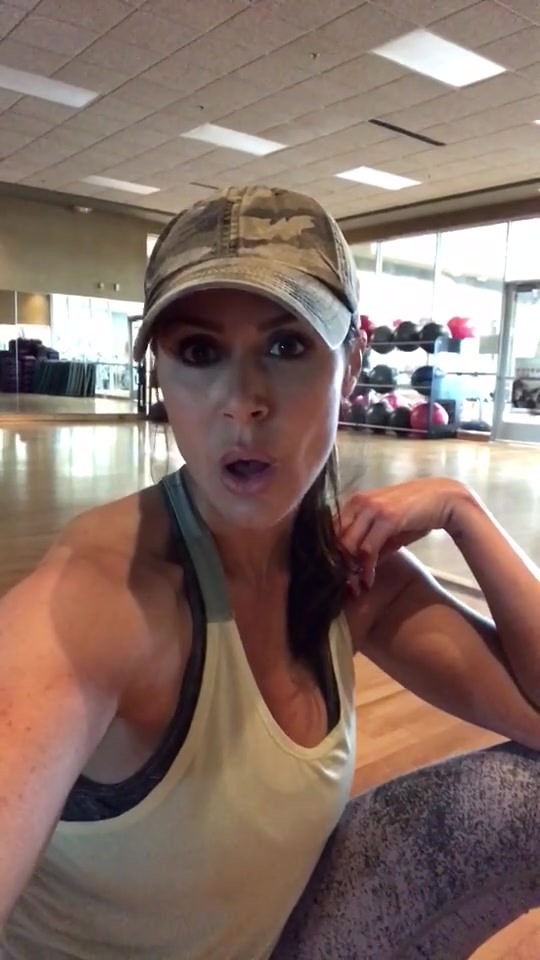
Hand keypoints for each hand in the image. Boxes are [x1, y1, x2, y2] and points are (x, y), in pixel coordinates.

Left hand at [335, 478, 468, 591]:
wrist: (444, 499)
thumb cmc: (415, 514)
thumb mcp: (388, 529)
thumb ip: (371, 545)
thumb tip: (355, 569)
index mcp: (355, 502)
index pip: (331, 530)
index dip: (331, 555)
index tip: (337, 576)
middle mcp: (358, 502)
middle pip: (335, 539)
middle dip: (337, 566)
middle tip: (345, 587)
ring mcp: (371, 508)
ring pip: (347, 545)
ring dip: (350, 571)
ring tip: (356, 588)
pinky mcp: (386, 518)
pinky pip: (367, 549)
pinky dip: (366, 568)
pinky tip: (369, 580)